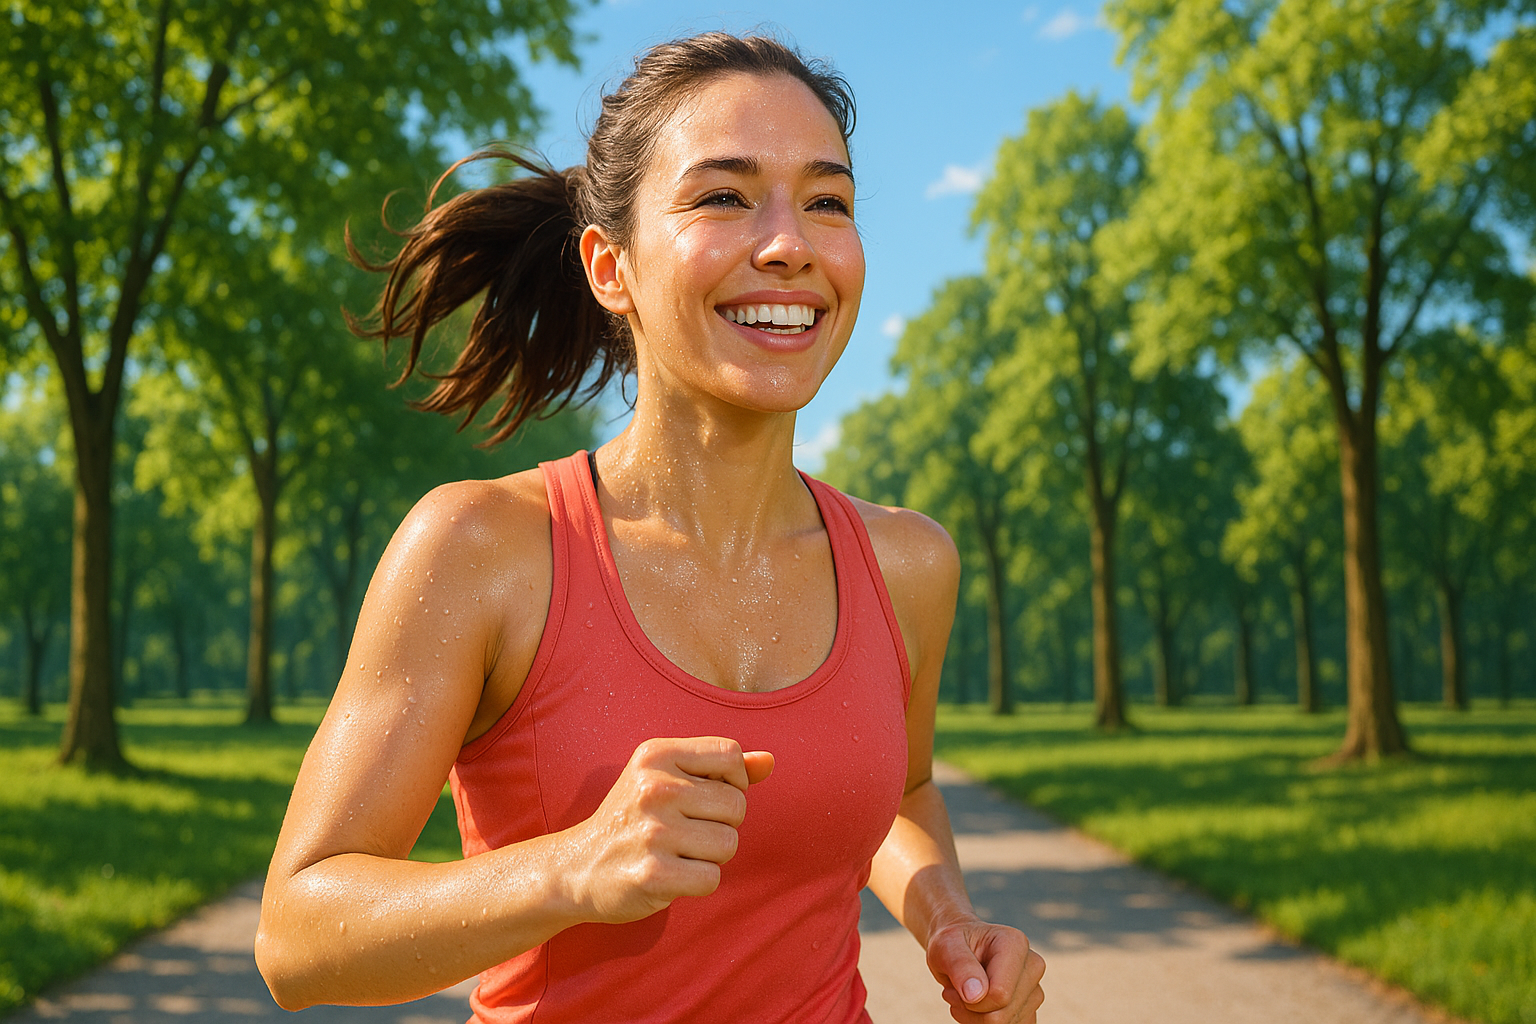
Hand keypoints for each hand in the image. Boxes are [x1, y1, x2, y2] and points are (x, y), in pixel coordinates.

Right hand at [565, 737, 773, 924]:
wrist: (577, 867)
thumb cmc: (634, 818)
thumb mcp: (666, 777)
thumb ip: (720, 768)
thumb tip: (770, 762)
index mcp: (656, 754)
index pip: (730, 754)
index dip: (734, 780)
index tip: (709, 796)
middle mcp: (654, 788)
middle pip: (736, 804)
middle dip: (722, 824)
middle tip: (687, 830)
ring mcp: (652, 832)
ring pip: (728, 844)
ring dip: (712, 856)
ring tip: (678, 852)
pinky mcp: (652, 874)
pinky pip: (712, 878)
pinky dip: (699, 881)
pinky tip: (672, 874)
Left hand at [927, 917, 1044, 1023]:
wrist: (957, 951)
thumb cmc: (951, 945)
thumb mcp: (945, 946)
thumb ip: (960, 966)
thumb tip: (976, 995)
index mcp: (1015, 943)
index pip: (999, 994)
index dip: (970, 1000)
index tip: (953, 986)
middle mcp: (1032, 966)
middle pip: (1002, 1015)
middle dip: (971, 1010)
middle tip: (954, 992)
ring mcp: (1035, 989)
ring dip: (976, 1019)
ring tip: (964, 996)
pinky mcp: (1030, 1008)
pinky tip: (976, 1007)